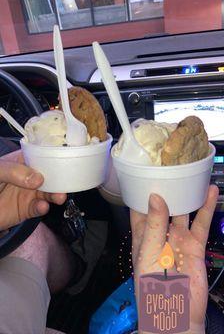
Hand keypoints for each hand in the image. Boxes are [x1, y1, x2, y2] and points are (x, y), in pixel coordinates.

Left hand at [0, 150, 66, 229]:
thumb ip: (14, 171)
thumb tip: (37, 179)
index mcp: (24, 161)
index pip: (42, 155)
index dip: (55, 155)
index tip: (68, 157)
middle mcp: (30, 176)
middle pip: (50, 175)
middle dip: (60, 178)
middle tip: (66, 183)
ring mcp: (30, 193)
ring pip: (48, 192)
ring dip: (56, 194)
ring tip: (59, 197)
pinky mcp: (27, 209)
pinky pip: (38, 208)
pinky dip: (42, 208)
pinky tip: (42, 207)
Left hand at [130, 185, 218, 333]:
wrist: (174, 315)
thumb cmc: (152, 290)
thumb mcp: (149, 254)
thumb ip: (154, 225)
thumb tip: (154, 197)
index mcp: (142, 235)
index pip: (139, 208)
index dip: (141, 191)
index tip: (145, 172)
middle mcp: (160, 233)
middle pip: (163, 206)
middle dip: (167, 188)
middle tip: (171, 168)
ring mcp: (178, 238)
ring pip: (183, 210)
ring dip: (188, 194)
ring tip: (191, 174)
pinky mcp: (194, 244)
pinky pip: (201, 222)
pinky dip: (206, 207)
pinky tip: (210, 192)